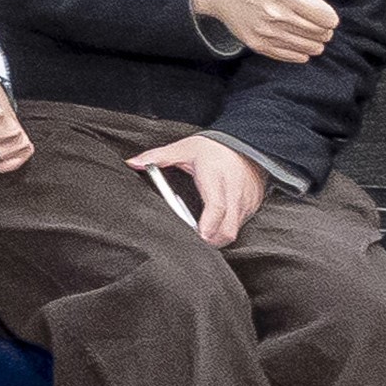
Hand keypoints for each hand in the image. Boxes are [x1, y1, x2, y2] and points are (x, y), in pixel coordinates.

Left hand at [123, 128, 273, 242]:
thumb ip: (158, 157)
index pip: (216, 207)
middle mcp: (234, 192)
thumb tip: (133, 163)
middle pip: (227, 228)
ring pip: (234, 231)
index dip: (206, 226)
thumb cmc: (213, 148)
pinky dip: (225, 230)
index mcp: (215, 177)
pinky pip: (241, 225)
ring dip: (217, 238)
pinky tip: (213, 227)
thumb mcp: (184, 148)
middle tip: (192, 242)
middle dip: (210, 241)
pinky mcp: (252, 207)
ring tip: (199, 236)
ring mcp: (246, 201)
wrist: (247, 143)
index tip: (195, 236)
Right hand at [197, 0, 340, 64]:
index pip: (327, 19)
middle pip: (321, 34)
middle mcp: (277, 16)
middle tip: (314, 20)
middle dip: (323, 29)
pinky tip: (294, 38)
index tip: (320, 11)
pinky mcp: (258, 45)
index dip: (329, 16)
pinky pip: (294, 57)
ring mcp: (267, 32)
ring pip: (311, 48)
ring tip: (306, 30)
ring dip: (314, 41)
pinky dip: (301, 51)